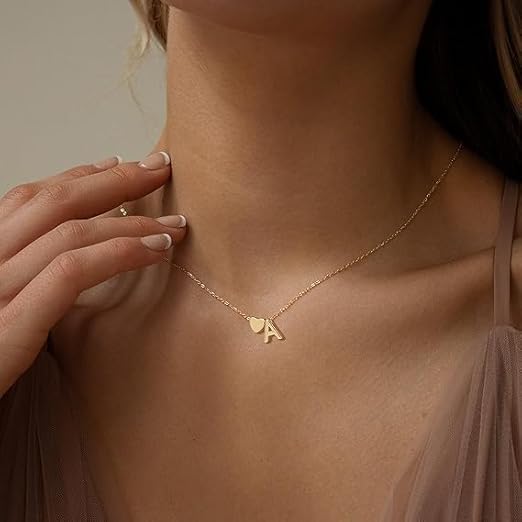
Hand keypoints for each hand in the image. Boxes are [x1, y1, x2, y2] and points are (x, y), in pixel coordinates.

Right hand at [0, 151, 186, 396]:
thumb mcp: (2, 309)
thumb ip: (28, 282)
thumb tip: (70, 262)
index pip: (29, 199)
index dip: (77, 176)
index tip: (118, 164)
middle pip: (53, 203)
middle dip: (114, 180)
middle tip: (160, 168)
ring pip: (70, 232)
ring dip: (132, 221)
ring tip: (175, 224)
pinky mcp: (8, 326)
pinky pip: (71, 273)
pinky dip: (119, 254)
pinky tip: (157, 252)